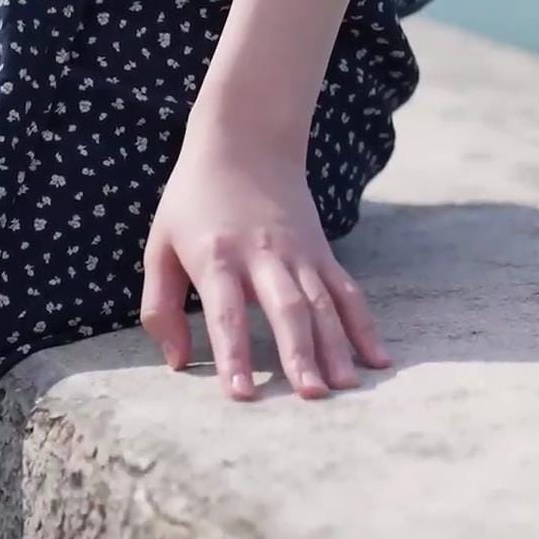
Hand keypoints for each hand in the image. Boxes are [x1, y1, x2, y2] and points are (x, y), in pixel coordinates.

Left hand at [139, 121, 389, 400]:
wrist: (247, 142)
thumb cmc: (194, 200)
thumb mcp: (159, 246)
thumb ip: (160, 306)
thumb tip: (177, 362)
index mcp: (217, 258)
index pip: (226, 312)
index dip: (234, 352)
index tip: (241, 393)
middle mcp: (264, 258)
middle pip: (287, 310)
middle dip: (300, 354)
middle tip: (312, 396)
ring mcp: (300, 255)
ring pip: (324, 304)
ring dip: (337, 347)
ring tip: (346, 386)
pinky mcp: (322, 254)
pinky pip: (348, 293)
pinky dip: (365, 326)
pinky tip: (378, 358)